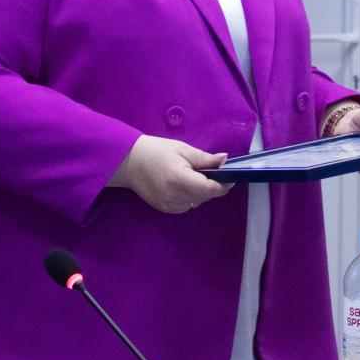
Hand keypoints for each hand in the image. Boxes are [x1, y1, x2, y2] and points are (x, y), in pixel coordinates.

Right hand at [109, 135, 232, 213]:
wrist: (128, 163)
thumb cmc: (156, 151)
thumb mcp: (182, 149)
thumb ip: (205, 158)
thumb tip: (225, 160)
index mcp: (180, 180)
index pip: (210, 189)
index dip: (224, 185)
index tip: (231, 177)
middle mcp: (176, 197)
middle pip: (206, 197)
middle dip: (213, 186)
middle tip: (213, 172)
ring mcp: (169, 206)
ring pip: (198, 202)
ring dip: (202, 192)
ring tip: (194, 176)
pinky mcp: (165, 210)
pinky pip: (187, 205)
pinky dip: (191, 197)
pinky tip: (184, 185)